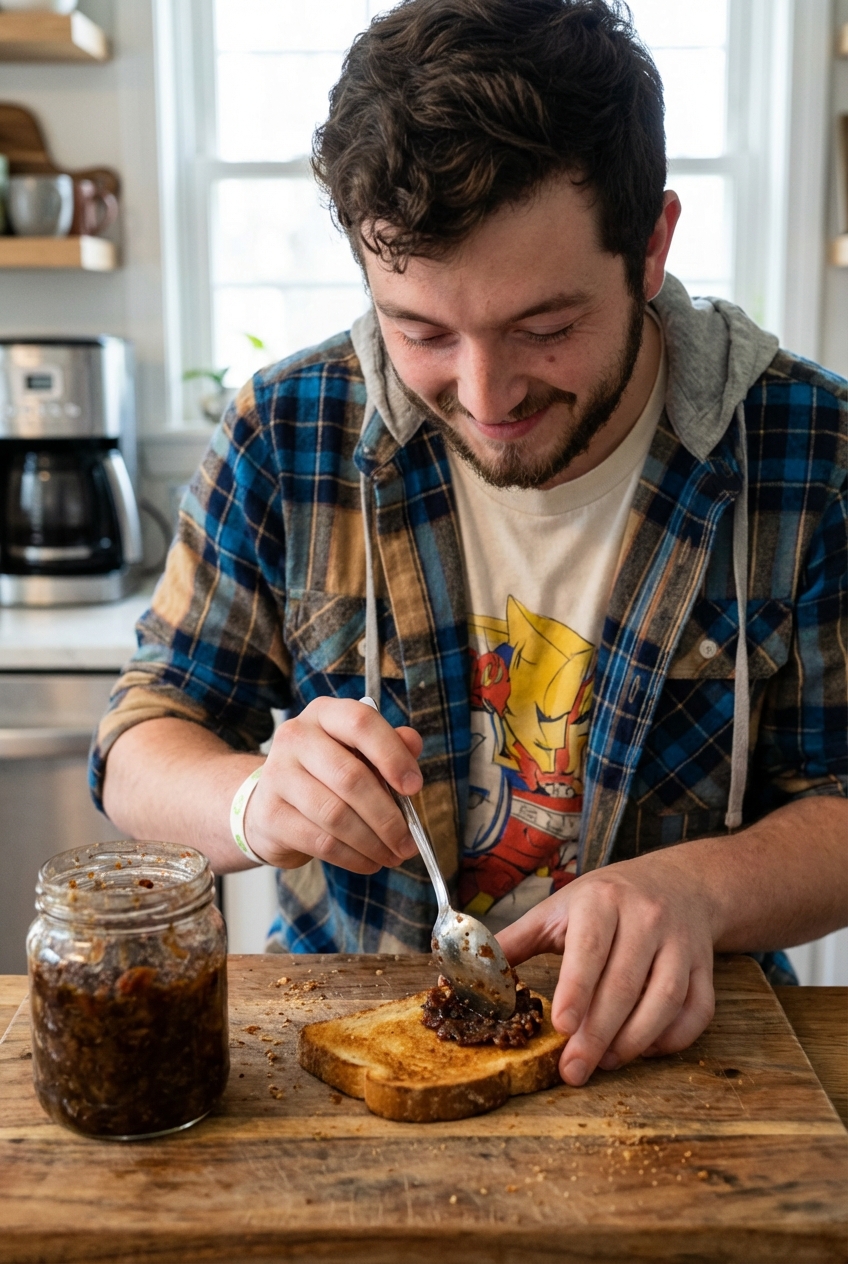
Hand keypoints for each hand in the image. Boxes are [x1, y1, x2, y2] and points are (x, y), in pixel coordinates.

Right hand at [244, 697, 422, 873]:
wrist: (272, 802)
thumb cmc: (326, 774)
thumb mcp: (358, 752)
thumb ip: (389, 746)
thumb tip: (413, 743)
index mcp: (324, 714)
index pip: (361, 722)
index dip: (393, 755)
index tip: (415, 787)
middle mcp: (296, 737)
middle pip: (351, 777)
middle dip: (388, 817)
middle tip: (409, 842)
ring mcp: (277, 775)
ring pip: (336, 815)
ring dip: (373, 842)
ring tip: (393, 855)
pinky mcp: (271, 815)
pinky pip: (321, 841)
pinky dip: (353, 857)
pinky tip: (369, 862)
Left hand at [496, 851, 717, 1085]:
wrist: (680, 883)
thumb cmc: (607, 901)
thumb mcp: (559, 908)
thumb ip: (515, 939)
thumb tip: (465, 967)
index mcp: (603, 901)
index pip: (590, 948)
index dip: (578, 988)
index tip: (563, 1026)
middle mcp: (648, 919)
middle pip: (625, 985)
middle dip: (598, 1034)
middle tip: (574, 1069)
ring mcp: (682, 945)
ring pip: (664, 1002)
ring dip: (634, 1042)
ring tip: (606, 1063)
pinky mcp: (706, 969)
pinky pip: (695, 1013)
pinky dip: (671, 1039)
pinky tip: (643, 1050)